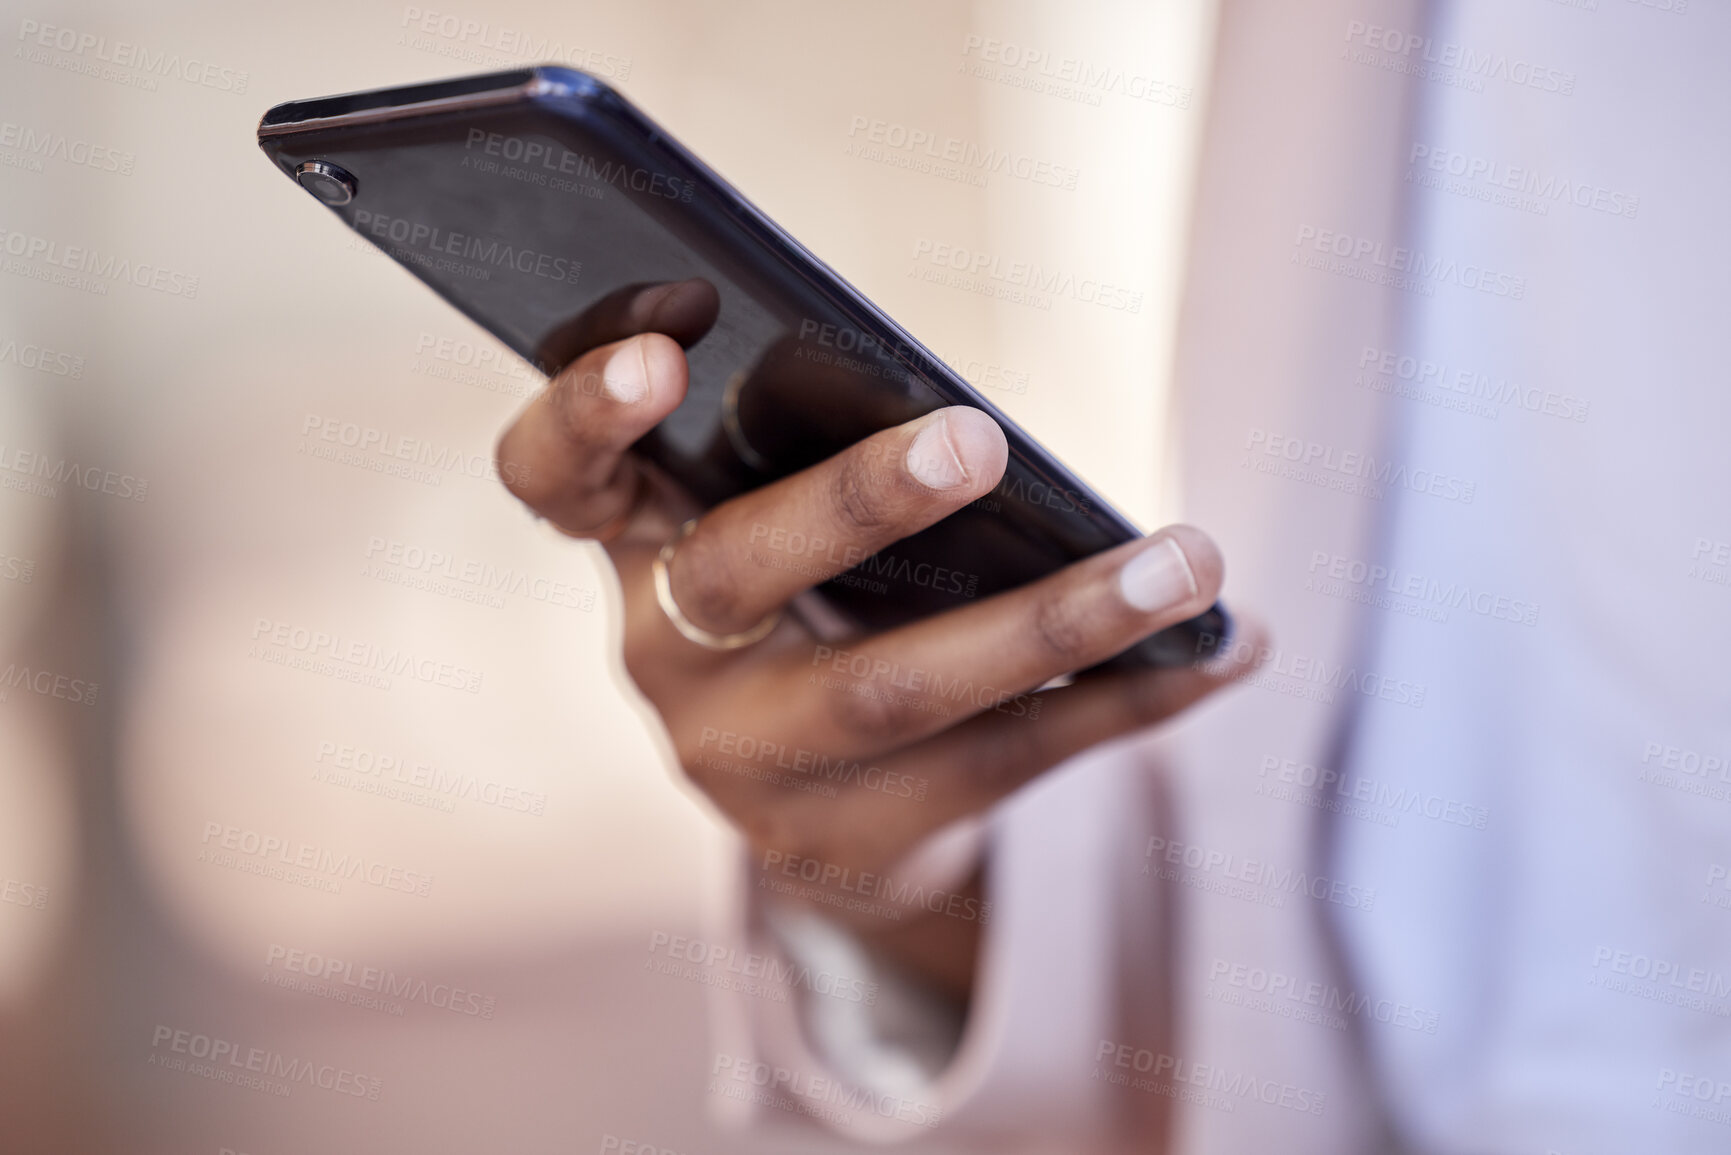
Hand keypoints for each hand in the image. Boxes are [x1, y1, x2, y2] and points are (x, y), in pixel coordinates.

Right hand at [495, 282, 1255, 994]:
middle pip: (739, 576)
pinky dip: (1131, 698)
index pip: (556, 482)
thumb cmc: (804, 606)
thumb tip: (979, 412)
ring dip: (1054, 620)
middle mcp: (671, 660)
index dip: (585, 421)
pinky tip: (1225, 649)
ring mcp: (757, 766)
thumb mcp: (769, 527)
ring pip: (898, 692)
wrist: (817, 809)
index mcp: (635, 547)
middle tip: (972, 442)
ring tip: (1188, 560)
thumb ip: (814, 463)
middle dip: (852, 508)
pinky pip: (1010, 760)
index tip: (660, 357)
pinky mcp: (862, 838)